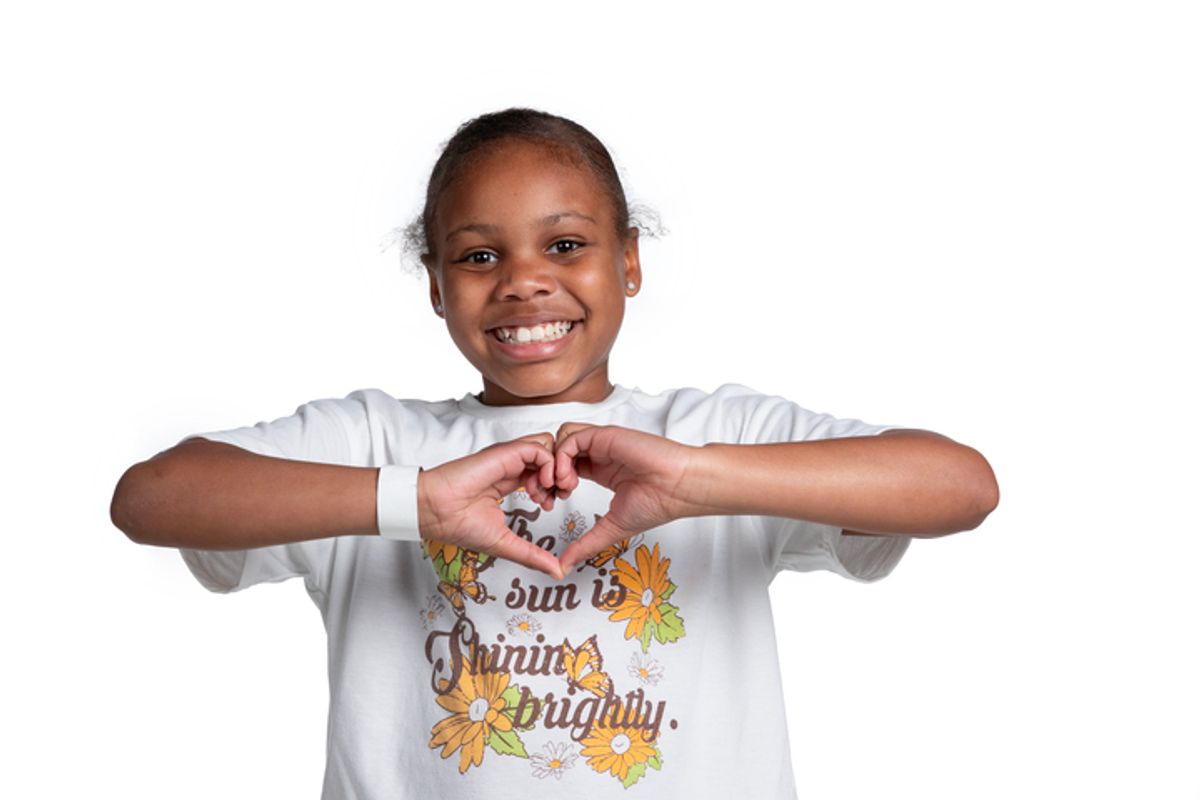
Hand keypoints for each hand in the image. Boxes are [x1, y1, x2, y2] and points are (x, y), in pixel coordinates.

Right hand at [417, 433, 563, 578]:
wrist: (437, 512)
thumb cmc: (458, 524)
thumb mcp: (506, 544)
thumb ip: (532, 555)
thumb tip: (556, 571)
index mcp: (509, 480)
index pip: (543, 472)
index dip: (555, 485)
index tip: (551, 504)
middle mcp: (511, 466)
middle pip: (550, 456)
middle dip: (562, 475)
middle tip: (558, 496)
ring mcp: (509, 458)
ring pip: (548, 447)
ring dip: (557, 469)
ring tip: (548, 492)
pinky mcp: (505, 453)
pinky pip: (539, 449)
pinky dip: (549, 465)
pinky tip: (539, 487)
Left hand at [553, 424, 698, 570]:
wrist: (679, 488)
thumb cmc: (658, 503)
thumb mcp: (611, 528)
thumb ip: (586, 544)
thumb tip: (564, 565)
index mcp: (601, 470)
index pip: (564, 467)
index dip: (551, 482)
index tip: (553, 502)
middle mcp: (599, 453)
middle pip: (557, 450)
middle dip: (545, 471)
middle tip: (550, 494)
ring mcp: (601, 443)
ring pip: (561, 438)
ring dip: (553, 462)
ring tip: (562, 486)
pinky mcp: (605, 436)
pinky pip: (571, 436)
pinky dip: (562, 456)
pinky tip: (570, 478)